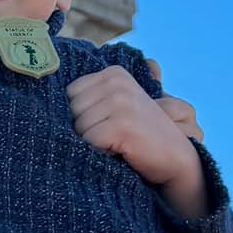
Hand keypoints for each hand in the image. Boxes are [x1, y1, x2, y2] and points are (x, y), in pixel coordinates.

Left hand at [67, 65, 206, 215]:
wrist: (176, 159)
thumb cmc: (141, 135)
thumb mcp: (119, 106)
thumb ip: (93, 96)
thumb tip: (56, 89)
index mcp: (114, 73)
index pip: (70, 93)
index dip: (82, 115)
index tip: (105, 123)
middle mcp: (117, 82)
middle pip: (71, 110)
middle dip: (85, 129)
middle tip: (111, 137)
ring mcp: (121, 102)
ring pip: (79, 127)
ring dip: (94, 143)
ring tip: (116, 145)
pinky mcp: (122, 125)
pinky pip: (90, 141)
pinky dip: (100, 153)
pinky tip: (119, 153)